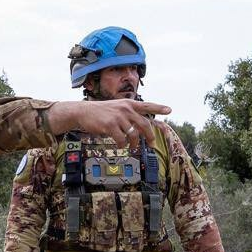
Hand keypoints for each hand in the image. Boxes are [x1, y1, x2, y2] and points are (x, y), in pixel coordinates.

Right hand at [47, 99, 170, 145]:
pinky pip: (122, 139)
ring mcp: (118, 117)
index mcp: (128, 104)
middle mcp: (125, 109)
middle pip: (144, 124)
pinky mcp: (110, 125)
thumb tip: (138, 127)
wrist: (82, 112)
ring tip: (132, 147)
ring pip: (134, 134)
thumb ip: (128, 115)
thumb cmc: (100, 112)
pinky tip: (120, 146)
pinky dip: (122, 145)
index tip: (169, 110)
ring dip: (134, 143)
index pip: (147, 105)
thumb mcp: (116, 108)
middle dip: (150, 136)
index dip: (159, 107)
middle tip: (152, 143)